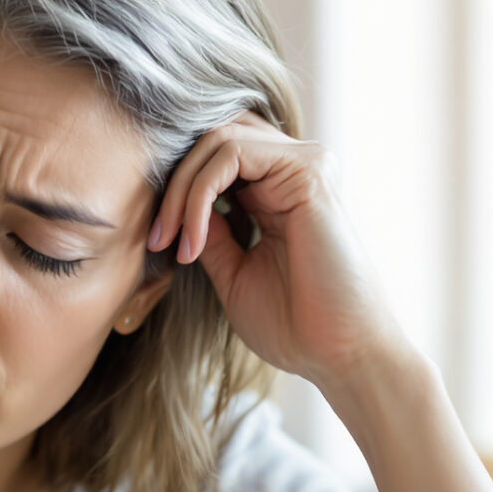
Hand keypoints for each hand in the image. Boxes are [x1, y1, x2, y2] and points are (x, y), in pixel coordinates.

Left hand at [146, 112, 409, 391]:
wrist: (337, 355)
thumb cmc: (293, 324)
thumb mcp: (232, 272)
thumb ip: (210, 233)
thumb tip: (175, 206)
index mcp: (280, 189)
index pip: (217, 155)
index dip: (177, 188)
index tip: (155, 241)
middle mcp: (295, 167)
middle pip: (214, 136)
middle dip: (173, 183)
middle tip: (155, 239)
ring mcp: (306, 163)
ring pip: (218, 140)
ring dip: (180, 191)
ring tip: (169, 241)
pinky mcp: (309, 170)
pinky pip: (231, 155)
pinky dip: (198, 195)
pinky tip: (193, 241)